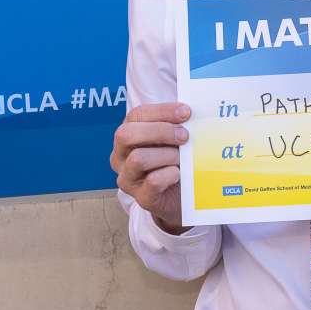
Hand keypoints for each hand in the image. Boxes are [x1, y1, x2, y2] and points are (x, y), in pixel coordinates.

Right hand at [111, 102, 191, 233]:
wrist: (181, 198)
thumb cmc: (174, 162)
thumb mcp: (172, 140)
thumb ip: (175, 125)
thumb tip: (189, 112)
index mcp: (128, 136)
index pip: (136, 115)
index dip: (161, 111)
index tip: (186, 112)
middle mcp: (121, 156)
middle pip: (126, 135)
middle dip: (160, 131)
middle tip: (184, 136)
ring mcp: (128, 178)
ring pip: (138, 159)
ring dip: (167, 154)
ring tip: (182, 158)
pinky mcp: (142, 198)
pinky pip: (153, 182)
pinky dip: (169, 174)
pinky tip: (179, 173)